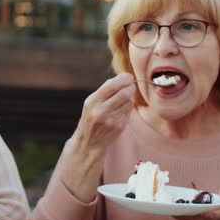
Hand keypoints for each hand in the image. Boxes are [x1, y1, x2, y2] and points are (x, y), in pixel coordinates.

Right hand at [60, 73, 134, 201]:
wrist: (88, 142)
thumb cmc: (91, 117)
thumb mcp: (91, 102)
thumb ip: (105, 89)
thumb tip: (124, 77)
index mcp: (92, 102)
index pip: (111, 86)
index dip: (123, 79)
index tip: (128, 76)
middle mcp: (100, 111)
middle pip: (124, 93)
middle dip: (130, 87)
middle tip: (130, 85)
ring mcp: (111, 119)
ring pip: (129, 101)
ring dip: (129, 98)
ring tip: (122, 99)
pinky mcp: (119, 126)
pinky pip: (129, 111)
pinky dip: (127, 108)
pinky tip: (121, 110)